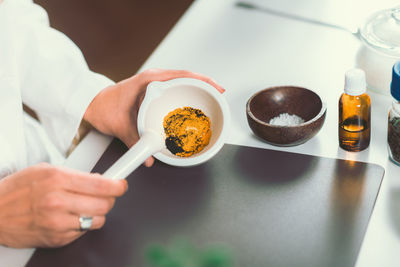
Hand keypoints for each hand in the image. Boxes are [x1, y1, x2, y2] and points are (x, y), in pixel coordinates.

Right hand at [0, 163, 126, 247]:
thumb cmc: (18, 189)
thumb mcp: (46, 170)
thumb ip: (75, 174)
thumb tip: (102, 179)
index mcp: (57, 179)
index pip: (102, 185)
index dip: (118, 185)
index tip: (121, 185)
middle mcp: (58, 202)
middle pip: (105, 204)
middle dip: (110, 199)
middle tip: (106, 195)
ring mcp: (57, 223)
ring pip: (97, 220)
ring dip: (98, 213)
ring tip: (86, 206)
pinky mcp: (56, 239)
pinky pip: (83, 232)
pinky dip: (82, 224)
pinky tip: (71, 216)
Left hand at [83, 69, 224, 166]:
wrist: (91, 103)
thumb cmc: (103, 107)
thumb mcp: (120, 126)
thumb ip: (135, 143)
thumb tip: (150, 158)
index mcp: (148, 81)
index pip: (181, 75)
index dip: (201, 80)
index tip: (214, 87)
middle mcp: (153, 79)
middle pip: (186, 76)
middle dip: (205, 83)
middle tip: (219, 93)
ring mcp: (154, 82)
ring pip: (182, 81)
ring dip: (197, 87)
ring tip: (211, 97)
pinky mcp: (153, 89)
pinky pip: (175, 87)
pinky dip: (187, 92)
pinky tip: (193, 101)